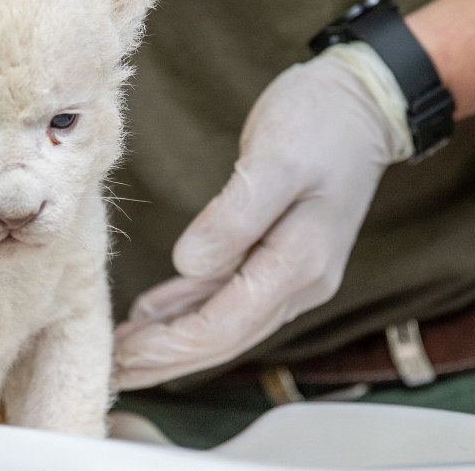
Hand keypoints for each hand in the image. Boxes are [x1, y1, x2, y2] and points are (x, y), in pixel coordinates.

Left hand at [113, 43, 413, 389]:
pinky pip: (230, 295)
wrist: (363, 102)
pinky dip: (189, 308)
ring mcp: (295, 272)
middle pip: (222, 338)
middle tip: (110, 372)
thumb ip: (234, 216)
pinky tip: (153, 315)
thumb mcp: (275, 158)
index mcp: (298, 263)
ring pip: (224, 324)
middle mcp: (301, 281)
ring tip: (123, 352)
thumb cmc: (319, 120)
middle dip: (165, 358)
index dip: (168, 347)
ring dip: (173, 341)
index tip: (119, 355)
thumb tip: (189, 265)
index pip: (222, 326)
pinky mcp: (282, 255)